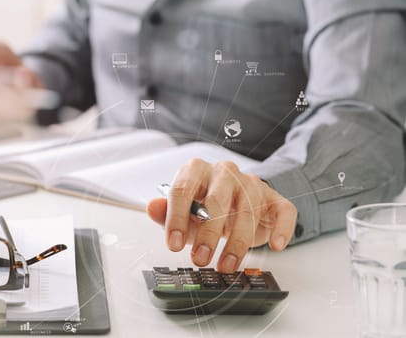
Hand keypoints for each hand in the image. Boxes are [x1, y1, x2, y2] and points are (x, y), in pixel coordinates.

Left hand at [147, 159, 296, 272]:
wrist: (236, 198)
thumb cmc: (205, 206)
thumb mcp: (183, 210)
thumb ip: (167, 212)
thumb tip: (151, 207)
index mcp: (196, 170)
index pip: (183, 190)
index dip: (177, 219)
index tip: (173, 244)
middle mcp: (224, 172)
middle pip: (217, 201)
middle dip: (208, 234)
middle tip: (200, 258)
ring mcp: (251, 183)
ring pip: (248, 211)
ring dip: (237, 243)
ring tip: (226, 265)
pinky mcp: (274, 198)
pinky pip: (283, 211)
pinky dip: (282, 229)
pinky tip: (276, 245)